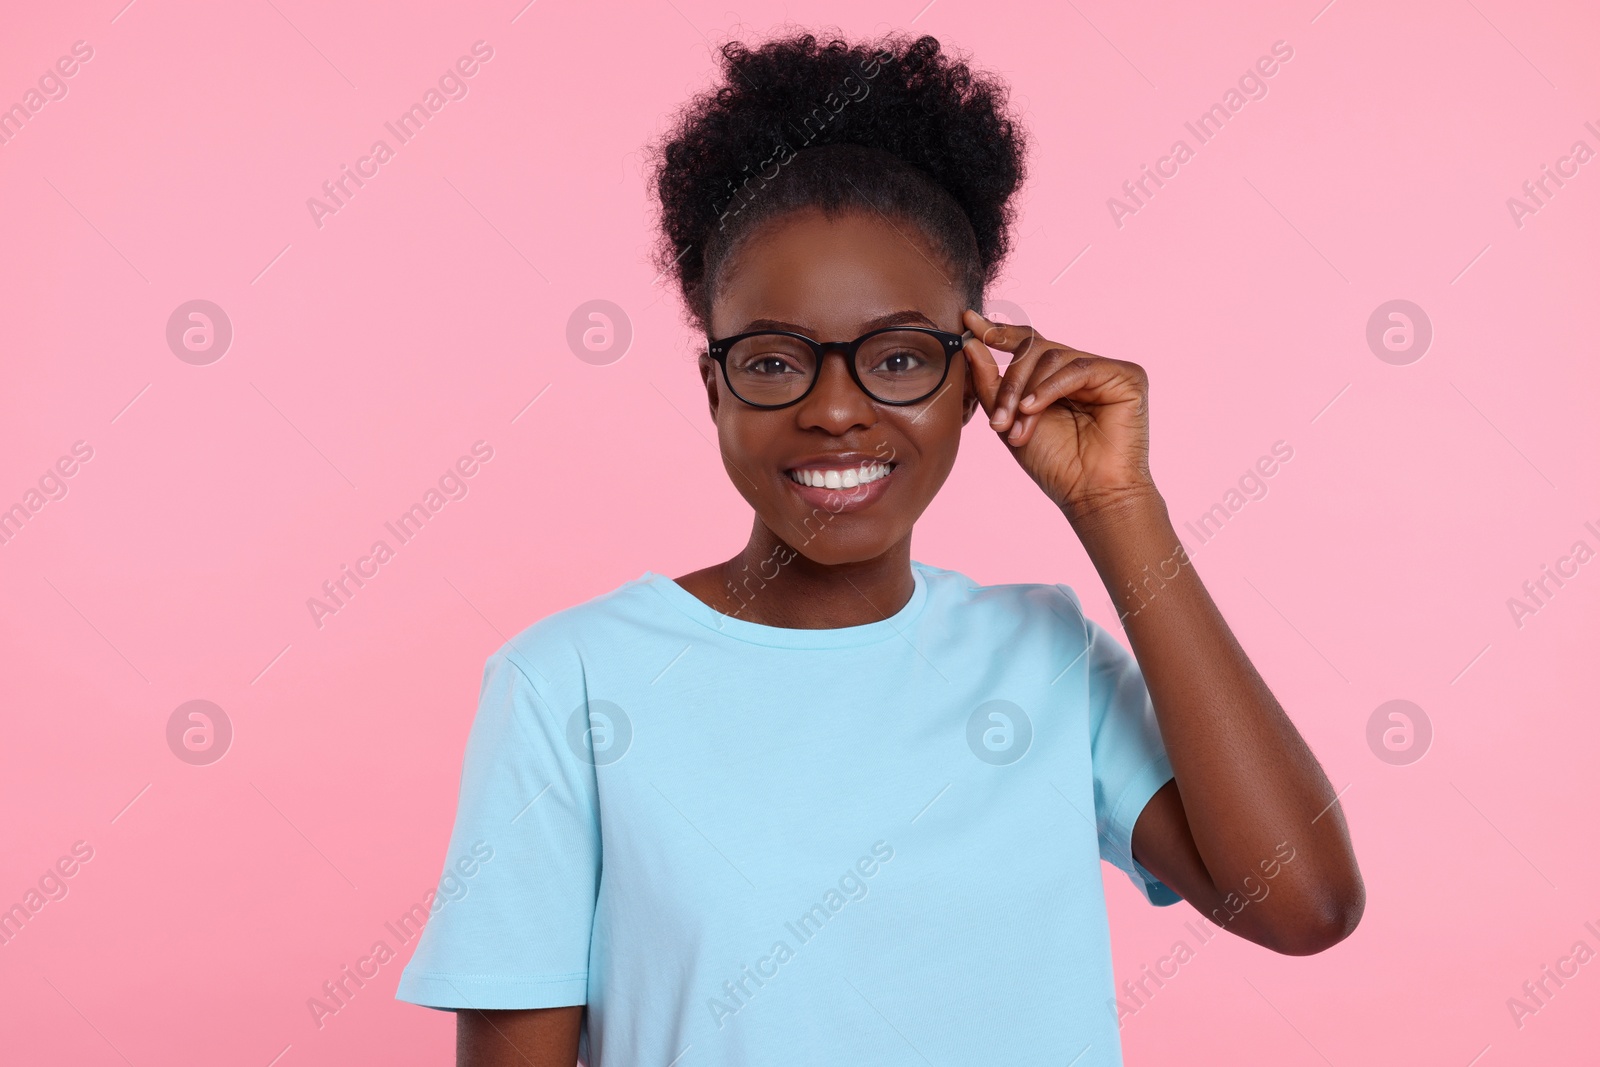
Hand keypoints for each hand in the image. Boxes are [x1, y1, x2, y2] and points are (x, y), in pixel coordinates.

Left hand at [961, 309, 1158, 521]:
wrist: (1088, 493)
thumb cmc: (1053, 463)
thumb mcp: (1009, 420)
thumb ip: (990, 382)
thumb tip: (971, 341)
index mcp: (1055, 378)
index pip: (1027, 343)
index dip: (998, 332)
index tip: (969, 321)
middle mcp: (1080, 369)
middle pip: (1036, 348)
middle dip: (1010, 382)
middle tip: (998, 421)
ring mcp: (1105, 371)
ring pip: (1053, 357)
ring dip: (1027, 393)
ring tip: (1018, 428)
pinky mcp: (1126, 376)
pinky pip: (1079, 368)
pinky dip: (1051, 389)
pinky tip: (1034, 409)